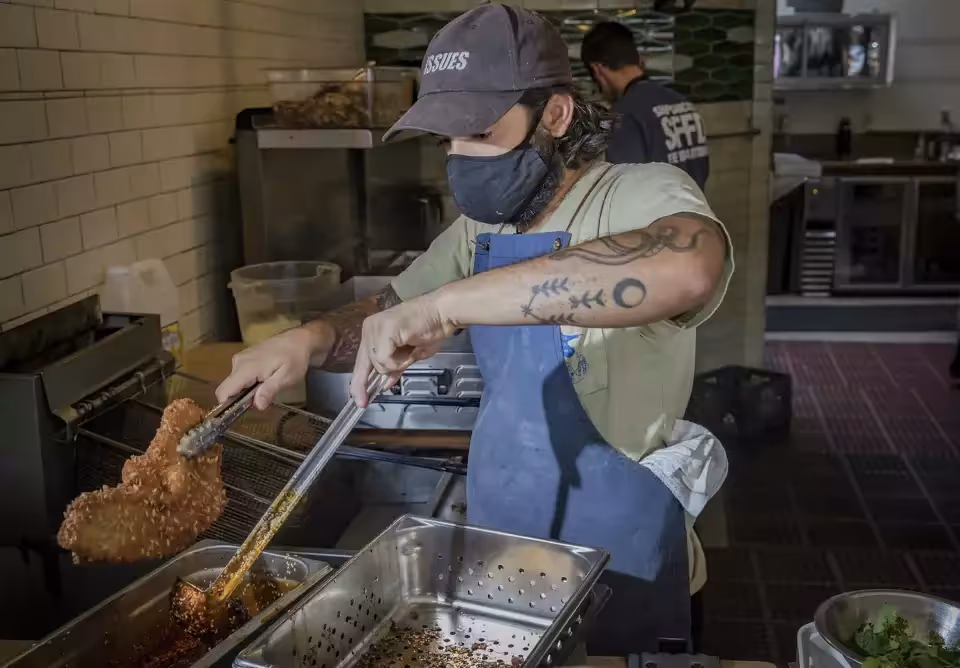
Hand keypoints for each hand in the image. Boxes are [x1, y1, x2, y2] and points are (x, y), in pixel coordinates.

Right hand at [216, 326, 325, 409]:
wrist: (299, 339)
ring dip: (248, 391)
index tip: (242, 412)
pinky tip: (266, 379)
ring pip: (235, 384)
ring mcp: (241, 359)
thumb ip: (269, 390)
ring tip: (268, 386)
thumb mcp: (286, 377)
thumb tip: (257, 405)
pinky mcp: (245, 358)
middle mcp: (238, 362)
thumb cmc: (295, 358)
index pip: (223, 391)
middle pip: (230, 389)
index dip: (228, 405)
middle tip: (265, 398)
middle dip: (243, 399)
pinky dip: (250, 383)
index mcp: (245, 368)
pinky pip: (240, 376)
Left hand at [350, 292, 454, 406]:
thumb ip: (395, 367)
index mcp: (374, 331)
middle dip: (364, 384)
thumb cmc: (431, 328)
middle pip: (363, 364)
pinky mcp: (384, 331)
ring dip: (397, 365)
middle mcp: (370, 328)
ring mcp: (375, 328)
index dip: (359, 382)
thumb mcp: (410, 355)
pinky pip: (384, 359)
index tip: (358, 399)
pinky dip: (399, 362)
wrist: (443, 312)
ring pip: (377, 364)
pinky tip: (410, 350)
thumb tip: (385, 384)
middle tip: (362, 402)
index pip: (362, 361)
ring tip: (411, 352)